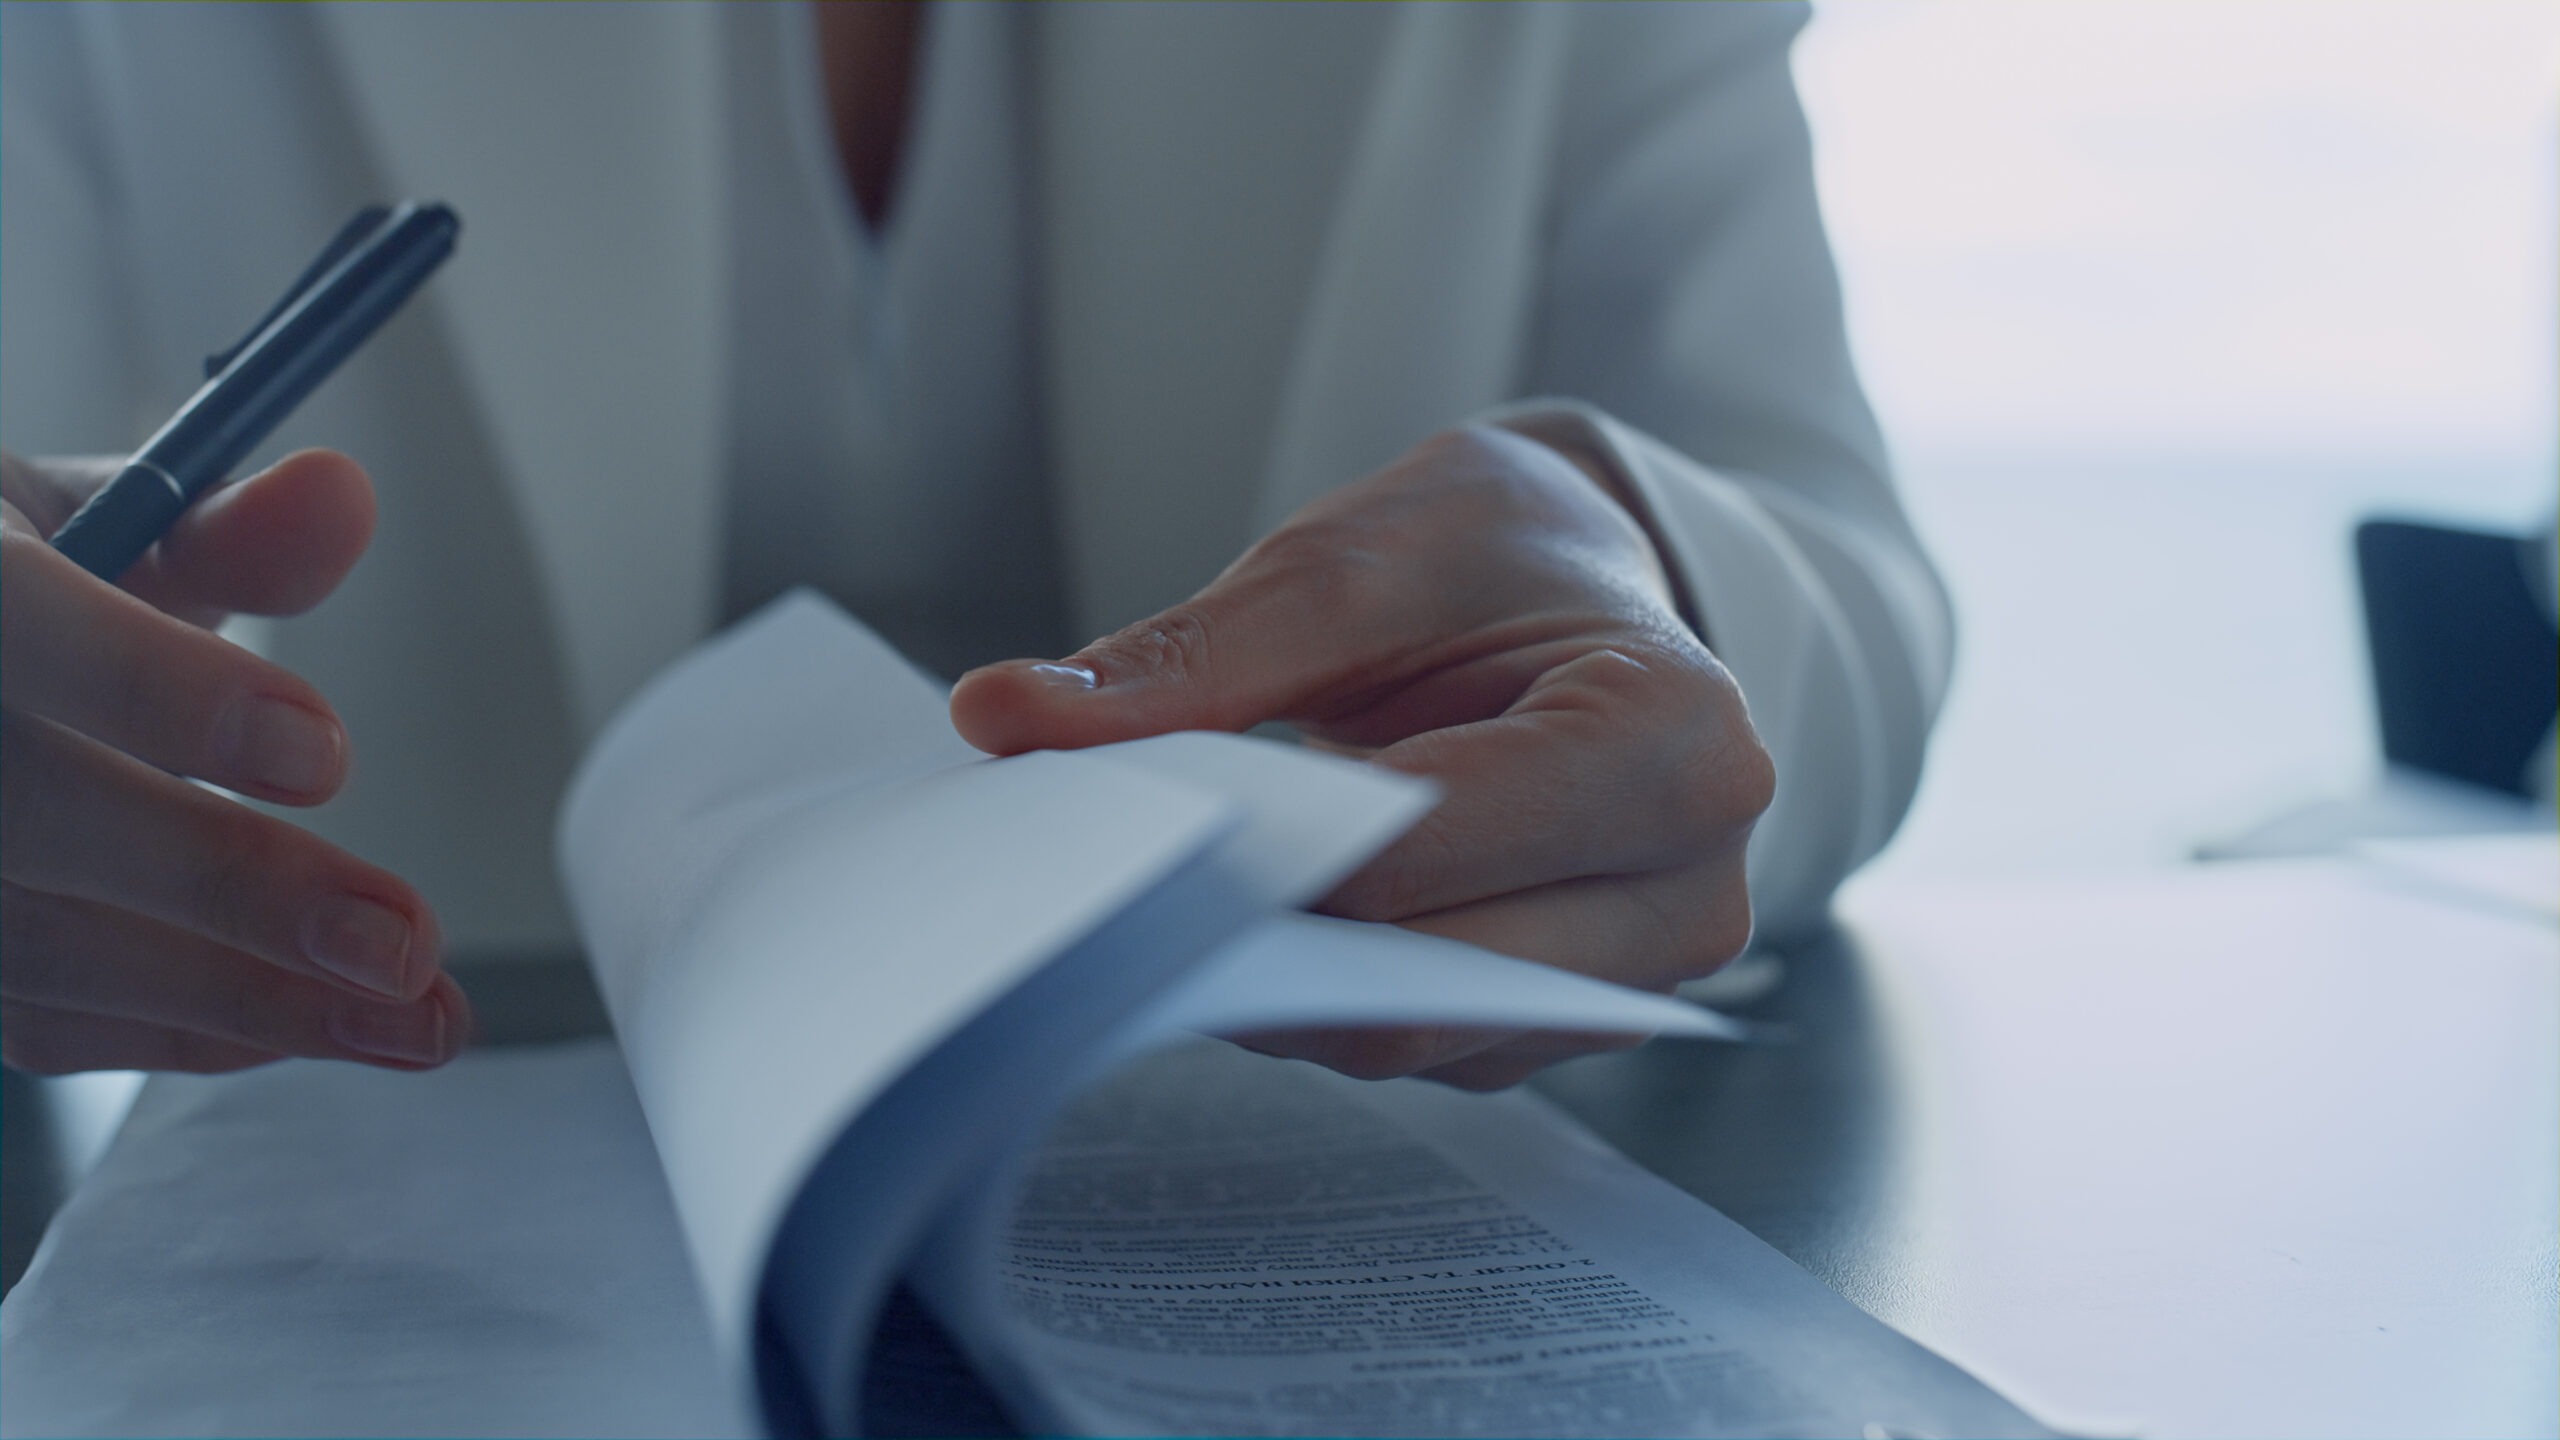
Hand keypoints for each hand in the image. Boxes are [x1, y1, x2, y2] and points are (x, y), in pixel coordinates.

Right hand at [2, 450, 465, 1073]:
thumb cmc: (24, 593)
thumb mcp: (109, 528)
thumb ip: (227, 530)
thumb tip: (339, 496)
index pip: (22, 628)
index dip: (164, 694)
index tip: (321, 753)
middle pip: (33, 817)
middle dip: (235, 888)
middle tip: (401, 941)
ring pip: (41, 950)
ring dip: (246, 999)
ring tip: (413, 1017)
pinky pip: (39, 1021)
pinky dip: (189, 1029)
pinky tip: (314, 1021)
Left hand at [951, 425, 1771, 1088]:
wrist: (1586, 584)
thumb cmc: (1493, 560)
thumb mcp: (1350, 564)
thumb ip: (1190, 660)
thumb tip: (1005, 719)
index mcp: (1674, 738)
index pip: (1428, 847)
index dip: (1262, 845)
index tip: (1128, 816)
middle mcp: (1689, 881)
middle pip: (1424, 976)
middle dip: (1262, 928)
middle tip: (1128, 869)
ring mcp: (1634, 970)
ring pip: (1412, 1035)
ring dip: (1281, 974)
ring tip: (1192, 880)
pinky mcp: (1567, 1016)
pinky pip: (1421, 1045)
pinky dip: (1322, 989)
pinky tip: (1267, 910)